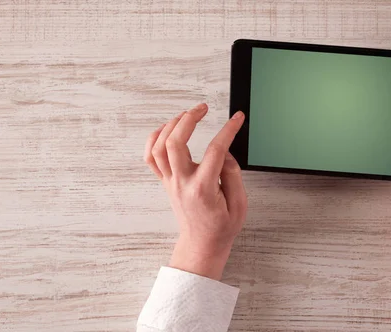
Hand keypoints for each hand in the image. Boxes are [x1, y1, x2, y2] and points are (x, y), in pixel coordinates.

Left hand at [144, 103, 246, 279]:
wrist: (202, 243)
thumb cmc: (221, 226)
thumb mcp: (240, 204)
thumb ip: (233, 175)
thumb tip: (224, 153)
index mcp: (203, 189)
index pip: (215, 150)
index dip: (228, 130)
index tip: (237, 118)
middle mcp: (182, 183)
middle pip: (175, 142)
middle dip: (189, 118)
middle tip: (203, 108)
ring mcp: (171, 182)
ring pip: (159, 147)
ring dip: (171, 125)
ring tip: (187, 115)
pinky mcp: (165, 182)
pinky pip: (151, 157)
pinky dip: (155, 139)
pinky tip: (167, 129)